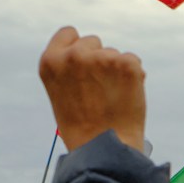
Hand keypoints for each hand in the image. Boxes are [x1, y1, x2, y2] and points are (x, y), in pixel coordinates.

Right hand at [38, 26, 146, 151]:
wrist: (103, 149)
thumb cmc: (81, 126)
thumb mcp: (60, 93)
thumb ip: (68, 68)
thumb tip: (87, 51)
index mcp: (51, 61)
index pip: (68, 33)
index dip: (76, 46)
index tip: (82, 62)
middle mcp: (74, 55)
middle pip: (92, 41)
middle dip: (97, 59)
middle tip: (96, 90)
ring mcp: (101, 58)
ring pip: (113, 53)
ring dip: (115, 69)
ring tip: (110, 98)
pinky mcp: (126, 64)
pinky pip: (132, 60)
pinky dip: (132, 75)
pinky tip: (125, 96)